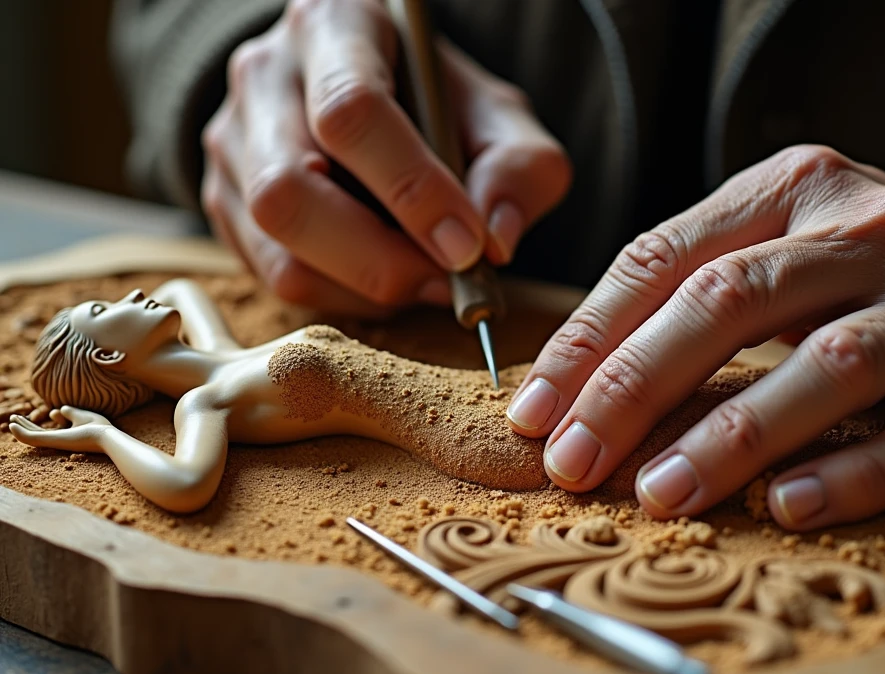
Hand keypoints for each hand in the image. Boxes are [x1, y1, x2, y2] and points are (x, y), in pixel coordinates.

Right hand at [9, 406, 112, 453]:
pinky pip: (31, 438)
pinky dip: (20, 433)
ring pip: (32, 435)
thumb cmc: (99, 428)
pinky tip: (11, 426)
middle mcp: (59, 440)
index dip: (43, 422)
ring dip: (20, 427)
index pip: (50, 430)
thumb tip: (60, 408)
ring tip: (11, 420)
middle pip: (38, 433)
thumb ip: (70, 413)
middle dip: (27, 425)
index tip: (47, 413)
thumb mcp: (81, 416)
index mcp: (67, 435)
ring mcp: (54, 441)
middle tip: (15, 418)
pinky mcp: (51, 441)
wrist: (105, 437)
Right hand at [201, 0, 570, 315]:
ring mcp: (231, 141)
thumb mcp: (498, 116)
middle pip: (289, 190)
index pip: (351, 111)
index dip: (412, 189)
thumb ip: (519, 168)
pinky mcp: (224, 198)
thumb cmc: (439, 103)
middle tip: (447, 281)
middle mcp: (264, 77)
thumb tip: (494, 243)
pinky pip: (274, 275)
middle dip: (379, 259)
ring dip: (363, 288)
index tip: (467, 246)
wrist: (374, 94)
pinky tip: (386, 278)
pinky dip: (342, 296)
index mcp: (335, 26)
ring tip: (423, 281)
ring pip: (276, 246)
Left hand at [506, 144, 884, 529]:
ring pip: (826, 369)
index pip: (664, 258)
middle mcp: (869, 233)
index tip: (535, 411)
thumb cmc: (858, 267)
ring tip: (659, 492)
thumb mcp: (778, 241)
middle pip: (729, 304)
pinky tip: (784, 507)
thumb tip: (573, 386)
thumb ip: (688, 289)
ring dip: (731, 438)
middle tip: (573, 461)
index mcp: (794, 187)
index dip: (589, 339)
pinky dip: (852, 475)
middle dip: (633, 388)